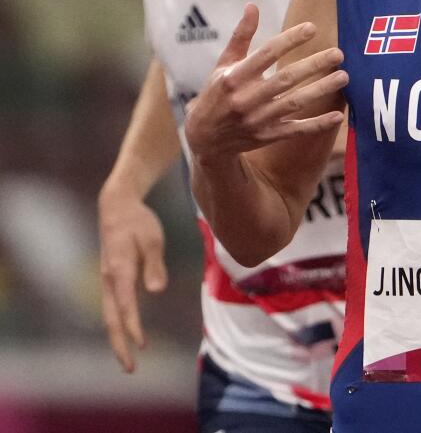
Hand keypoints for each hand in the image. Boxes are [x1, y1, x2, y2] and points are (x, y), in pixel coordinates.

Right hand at [97, 191, 167, 372]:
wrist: (117, 207)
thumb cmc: (138, 222)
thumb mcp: (153, 238)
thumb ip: (155, 264)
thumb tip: (157, 290)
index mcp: (119, 270)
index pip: (126, 305)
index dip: (133, 326)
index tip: (142, 344)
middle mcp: (108, 279)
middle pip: (111, 318)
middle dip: (120, 345)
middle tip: (131, 369)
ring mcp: (106, 280)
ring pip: (109, 316)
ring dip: (117, 339)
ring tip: (128, 360)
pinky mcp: (110, 279)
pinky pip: (112, 308)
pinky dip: (117, 326)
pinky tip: (126, 337)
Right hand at [183, 4, 347, 164]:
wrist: (205, 138)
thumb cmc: (218, 92)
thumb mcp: (223, 64)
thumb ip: (241, 36)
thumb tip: (252, 5)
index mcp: (234, 77)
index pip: (266, 54)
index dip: (289, 40)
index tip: (312, 28)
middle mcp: (246, 99)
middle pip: (286, 79)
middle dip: (314, 65)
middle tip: (338, 53)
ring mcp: (258, 120)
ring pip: (295, 103)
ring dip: (321, 90)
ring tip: (344, 77)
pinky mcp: (267, 136)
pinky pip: (296, 130)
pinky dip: (317, 125)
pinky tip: (337, 116)